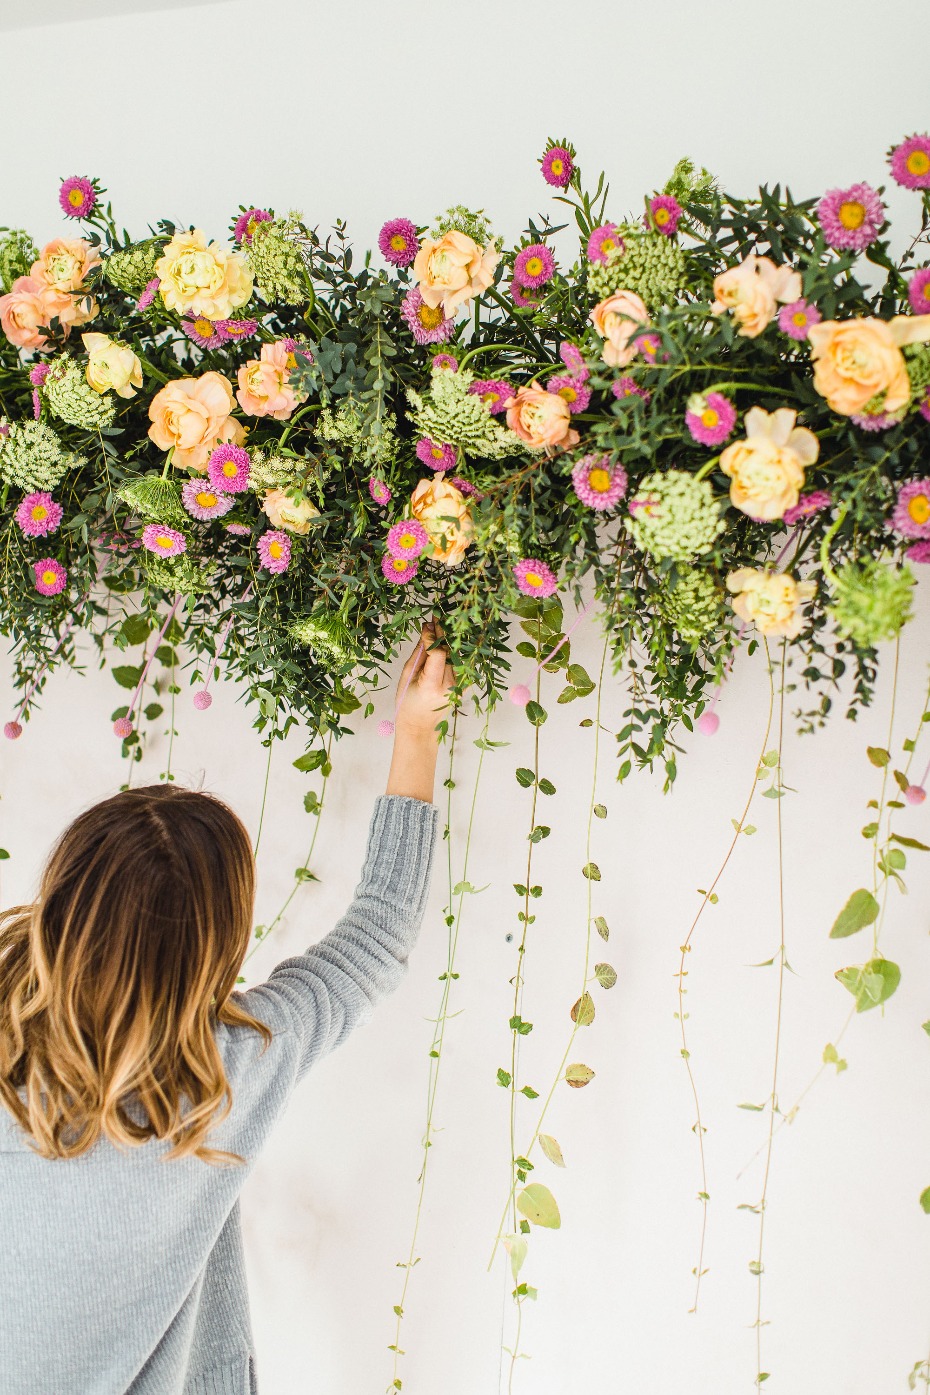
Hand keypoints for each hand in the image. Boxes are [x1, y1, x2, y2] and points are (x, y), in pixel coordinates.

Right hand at [394, 620, 453, 740]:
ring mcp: (459, 688)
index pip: (439, 655)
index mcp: (433, 686)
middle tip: (435, 618)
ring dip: (449, 642)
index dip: (434, 638)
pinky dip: (456, 654)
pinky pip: (461, 665)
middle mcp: (450, 687)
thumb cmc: (407, 702)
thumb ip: (419, 653)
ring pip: (456, 657)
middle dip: (442, 635)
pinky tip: (449, 643)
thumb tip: (426, 631)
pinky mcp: (464, 687)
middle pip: (450, 653)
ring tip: (439, 627)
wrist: (419, 726)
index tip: (427, 624)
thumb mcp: (407, 676)